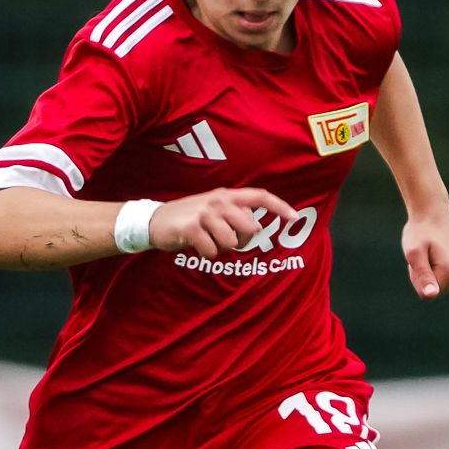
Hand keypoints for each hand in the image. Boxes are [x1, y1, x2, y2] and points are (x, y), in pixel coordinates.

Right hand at [149, 187, 300, 255]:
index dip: (279, 207)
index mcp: (226, 196)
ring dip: (220, 248)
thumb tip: (256, 228)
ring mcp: (205, 214)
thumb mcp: (213, 209)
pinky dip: (206, 253)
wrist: (154, 220)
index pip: (259, 197)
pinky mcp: (192, 228)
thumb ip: (235, 214)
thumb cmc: (189, 217)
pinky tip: (196, 245)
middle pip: (249, 228)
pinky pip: (212, 250)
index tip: (294, 217)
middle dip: (241, 241)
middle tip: (223, 239)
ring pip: (231, 242)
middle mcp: (218, 201)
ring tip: (206, 240)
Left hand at [401, 208, 448, 298]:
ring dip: (432, 272)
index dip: (418, 278)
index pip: (429, 293)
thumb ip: (422, 276)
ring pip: (442, 285)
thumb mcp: (414, 254)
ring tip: (431, 253)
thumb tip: (431, 295)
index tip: (420, 258)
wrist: (433, 213)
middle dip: (426, 277)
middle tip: (424, 255)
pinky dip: (439, 269)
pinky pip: (448, 278)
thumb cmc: (420, 232)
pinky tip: (438, 254)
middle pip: (438, 291)